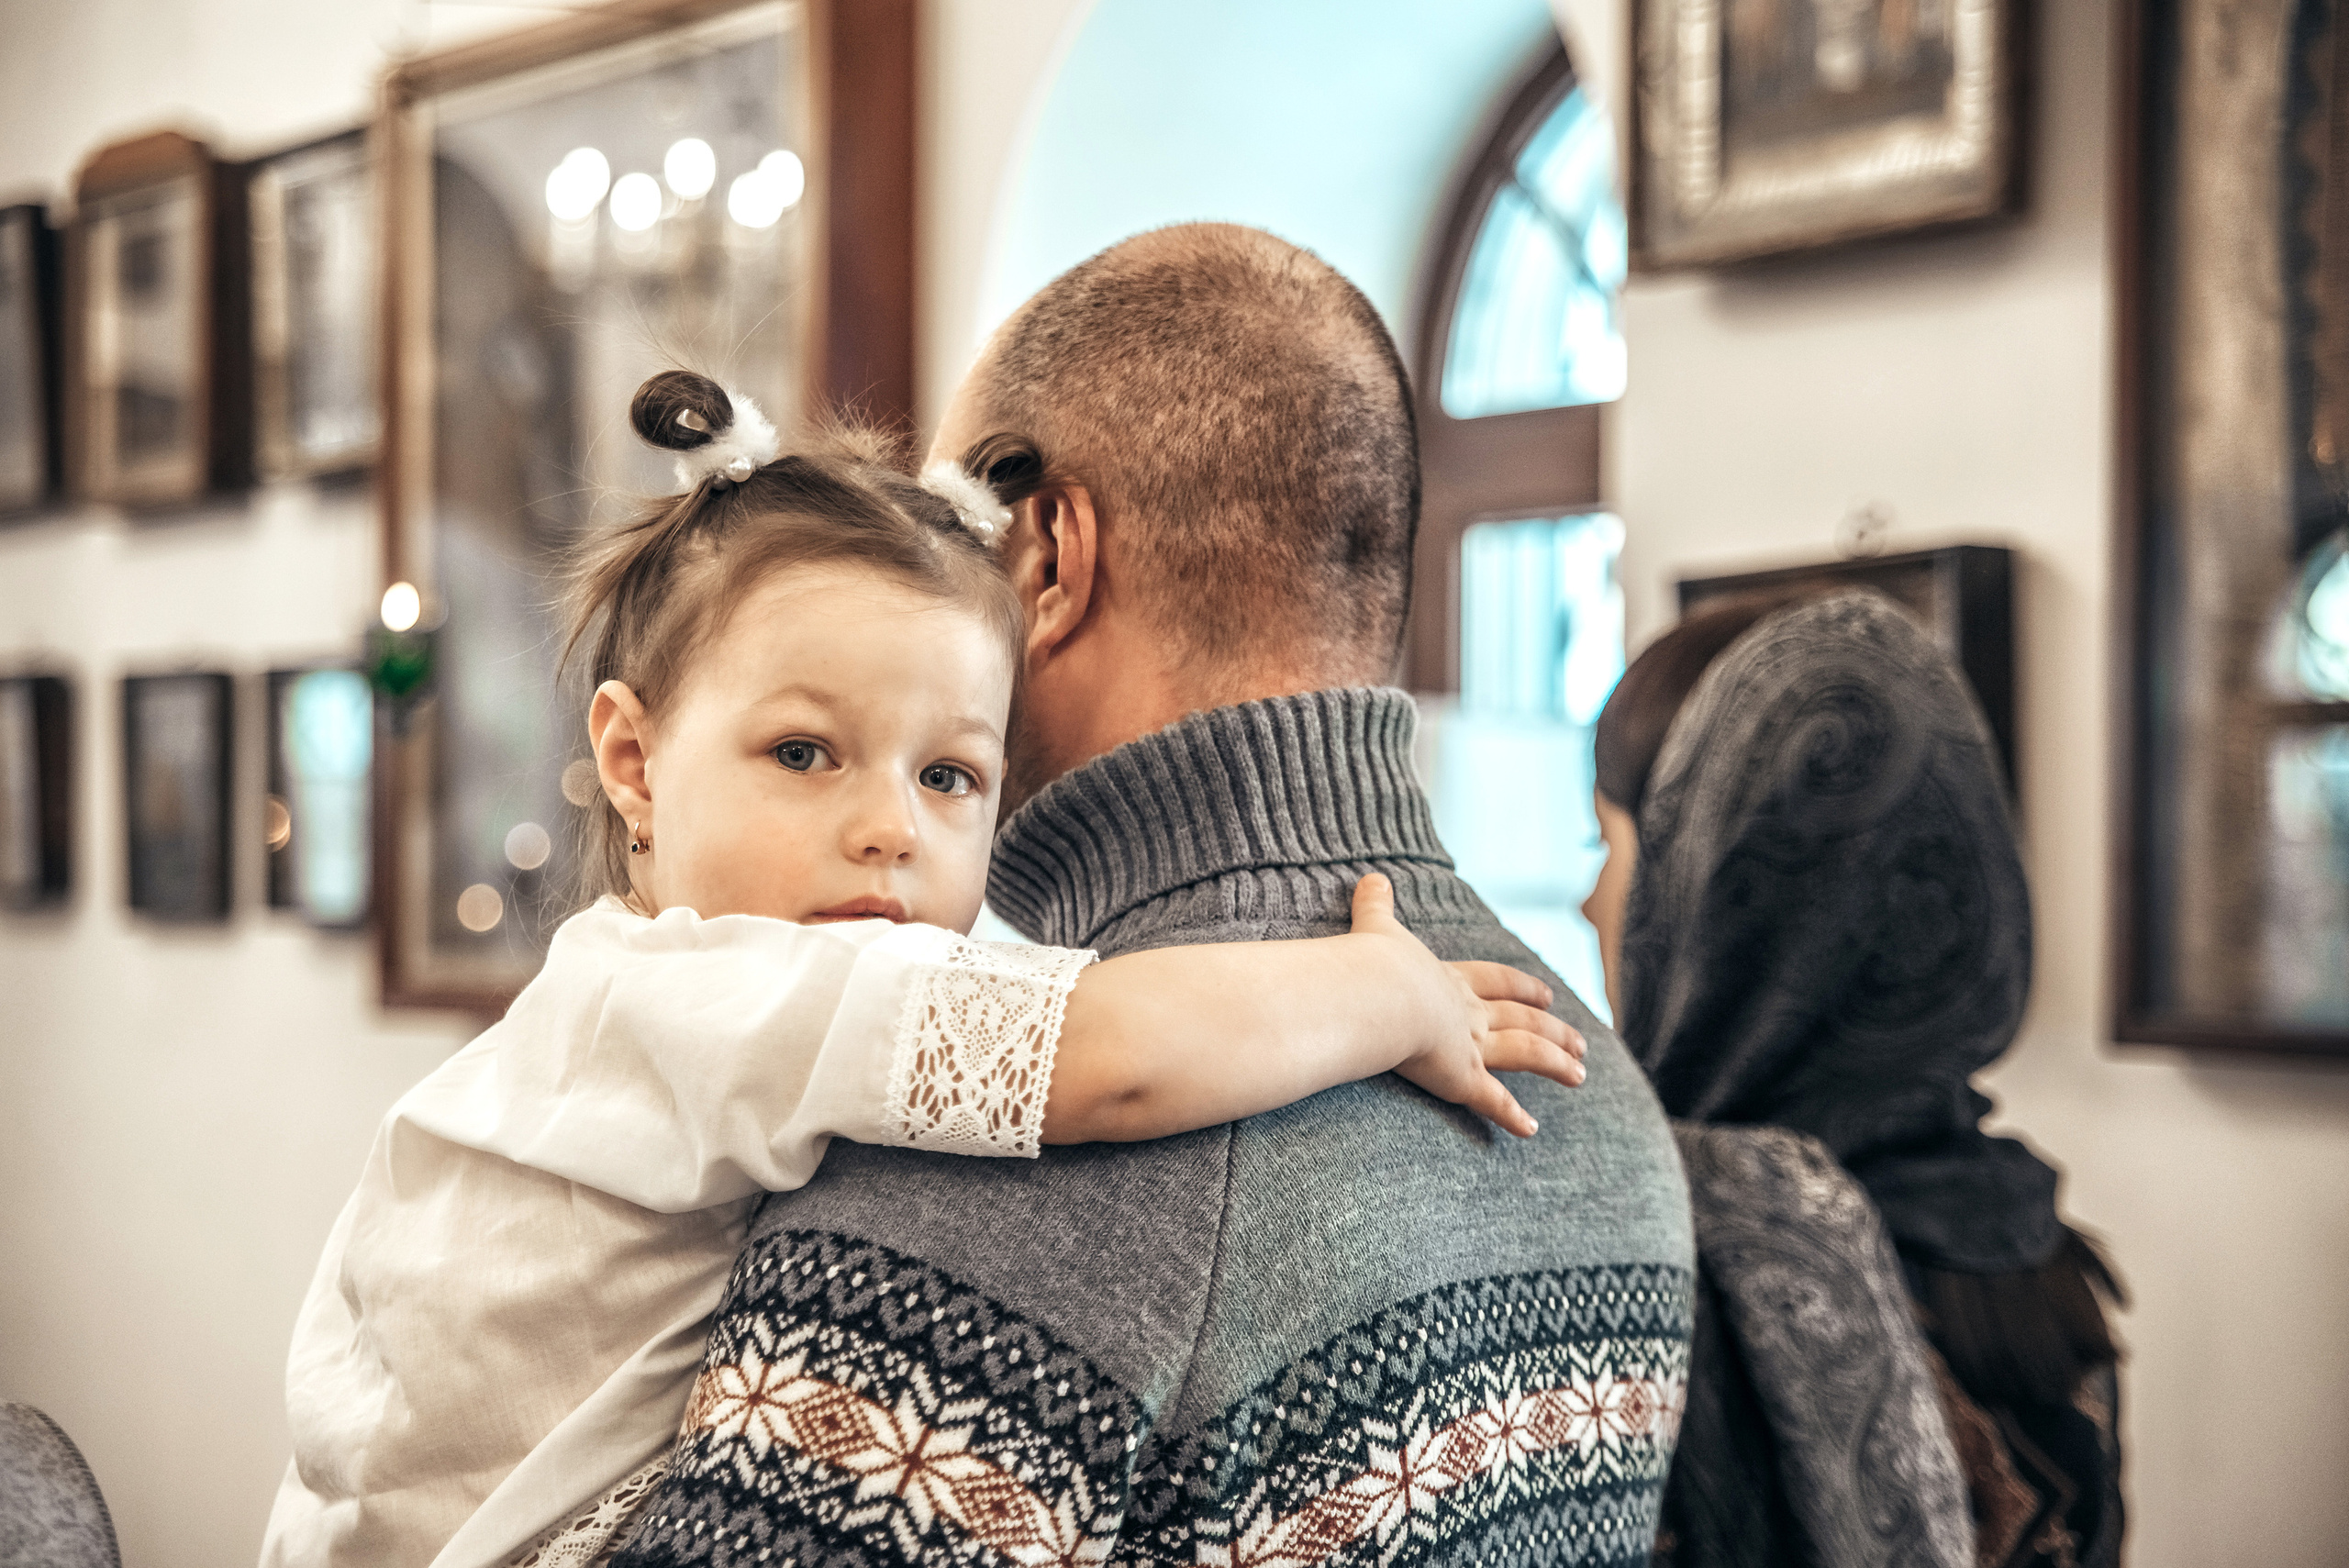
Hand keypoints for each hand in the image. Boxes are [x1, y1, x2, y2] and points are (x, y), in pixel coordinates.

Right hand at [1345, 873, 1586, 1137]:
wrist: (1378, 992)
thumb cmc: (1375, 963)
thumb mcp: (1377, 928)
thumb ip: (1376, 905)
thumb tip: (1372, 877)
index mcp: (1451, 980)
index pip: (1495, 982)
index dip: (1520, 987)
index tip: (1546, 992)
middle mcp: (1469, 1012)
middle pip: (1522, 1019)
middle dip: (1552, 1028)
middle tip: (1579, 1040)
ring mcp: (1469, 1045)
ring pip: (1525, 1053)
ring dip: (1553, 1064)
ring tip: (1578, 1075)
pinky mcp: (1461, 1077)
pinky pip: (1491, 1100)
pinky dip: (1511, 1116)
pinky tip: (1530, 1130)